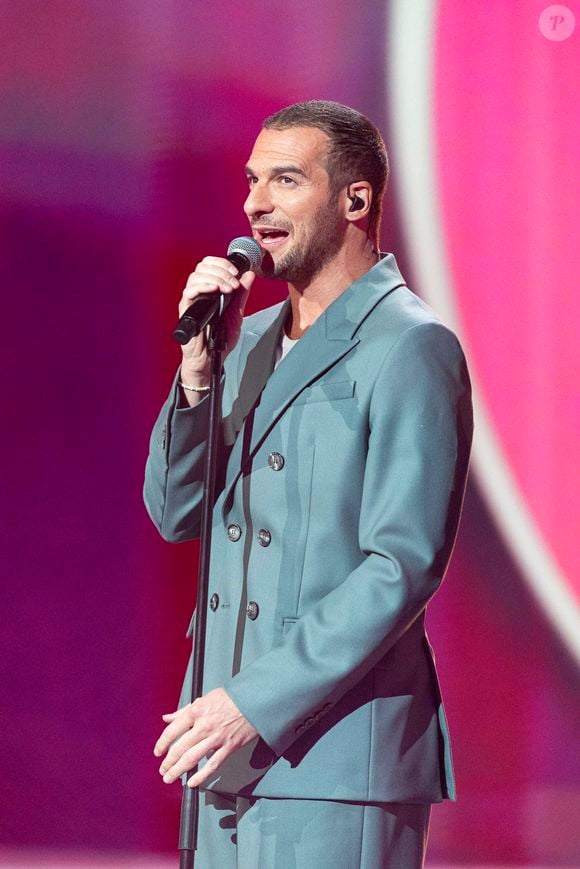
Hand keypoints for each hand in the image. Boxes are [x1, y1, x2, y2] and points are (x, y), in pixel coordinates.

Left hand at [154, 687, 257, 788]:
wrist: (253, 701)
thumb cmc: (230, 698)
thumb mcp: (205, 698)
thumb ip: (184, 710)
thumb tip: (168, 718)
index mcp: (196, 711)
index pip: (173, 730)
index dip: (162, 743)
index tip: (158, 751)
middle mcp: (204, 726)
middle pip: (180, 748)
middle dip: (168, 762)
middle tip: (162, 770)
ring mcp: (216, 738)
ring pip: (193, 758)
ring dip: (178, 770)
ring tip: (170, 777)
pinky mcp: (229, 747)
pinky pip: (212, 765)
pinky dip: (201, 775)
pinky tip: (192, 782)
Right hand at [179, 257, 255, 386]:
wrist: (211, 359)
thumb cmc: (220, 339)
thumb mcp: (236, 313)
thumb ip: (242, 294)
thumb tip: (249, 274)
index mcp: (210, 289)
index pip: (211, 265)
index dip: (223, 264)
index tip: (236, 273)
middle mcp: (199, 292)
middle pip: (203, 267)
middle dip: (221, 270)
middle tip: (234, 283)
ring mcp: (192, 300)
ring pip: (196, 276)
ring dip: (215, 278)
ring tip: (228, 289)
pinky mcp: (186, 309)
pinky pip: (189, 291)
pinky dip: (203, 287)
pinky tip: (215, 291)